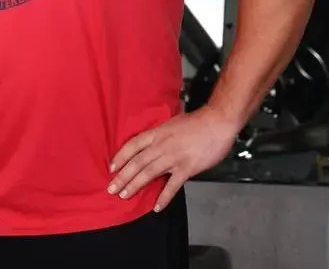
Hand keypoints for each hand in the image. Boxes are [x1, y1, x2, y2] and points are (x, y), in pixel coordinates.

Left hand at [107, 105, 240, 211]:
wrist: (217, 122)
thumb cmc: (197, 122)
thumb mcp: (172, 123)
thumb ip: (160, 135)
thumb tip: (151, 145)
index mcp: (157, 133)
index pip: (133, 145)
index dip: (121, 157)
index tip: (111, 168)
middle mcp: (162, 145)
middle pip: (137, 162)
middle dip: (123, 176)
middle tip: (112, 188)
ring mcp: (174, 157)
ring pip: (149, 173)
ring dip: (136, 185)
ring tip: (125, 195)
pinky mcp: (187, 168)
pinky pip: (172, 185)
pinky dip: (164, 197)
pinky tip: (157, 207)